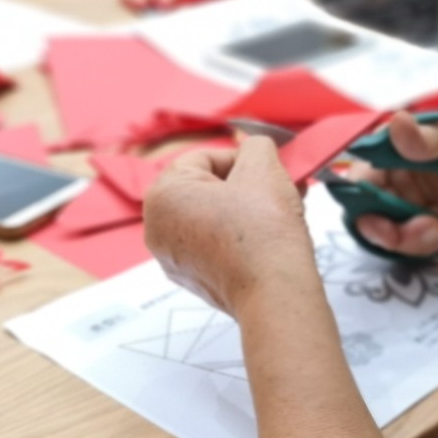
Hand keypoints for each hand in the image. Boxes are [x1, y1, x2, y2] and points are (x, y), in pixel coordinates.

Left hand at [143, 137, 318, 317]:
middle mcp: (157, 228)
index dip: (241, 158)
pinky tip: (267, 237)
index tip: (267, 168)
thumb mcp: (263, 167)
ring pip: (212, 216)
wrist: (274, 292)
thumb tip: (253, 148)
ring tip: (280, 211)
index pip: (203, 158)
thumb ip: (255, 145)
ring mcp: (173, 258)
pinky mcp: (193, 279)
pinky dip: (238, 235)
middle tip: (277, 186)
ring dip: (245, 208)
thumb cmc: (263, 231)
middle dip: (246, 184)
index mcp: (162, 196)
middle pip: (206, 188)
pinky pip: (214, 243)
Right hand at [344, 112, 437, 257]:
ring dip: (412, 238)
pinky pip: (408, 243)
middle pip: (367, 208)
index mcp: (396, 146)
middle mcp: (393, 173)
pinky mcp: (418, 221)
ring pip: (387, 230)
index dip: (362, 197)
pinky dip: (428, 243)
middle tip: (422, 228)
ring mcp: (404, 199)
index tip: (381, 216)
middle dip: (389, 227)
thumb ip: (431, 139)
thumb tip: (396, 122)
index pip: (361, 172)